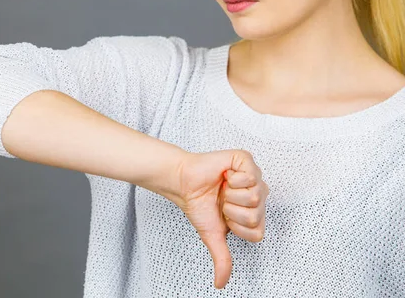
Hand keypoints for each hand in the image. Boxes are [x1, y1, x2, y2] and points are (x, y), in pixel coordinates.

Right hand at [163, 149, 267, 289]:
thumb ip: (222, 259)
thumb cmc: (199, 204)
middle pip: (257, 214)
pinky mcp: (245, 159)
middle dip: (232, 210)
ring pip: (255, 196)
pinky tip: (225, 175)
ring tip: (223, 187)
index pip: (258, 231)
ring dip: (231, 194)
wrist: (184, 184)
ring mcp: (254, 176)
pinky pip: (250, 175)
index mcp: (254, 212)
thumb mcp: (212, 235)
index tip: (224, 217)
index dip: (237, 226)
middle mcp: (258, 194)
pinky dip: (232, 178)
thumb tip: (220, 284)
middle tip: (222, 200)